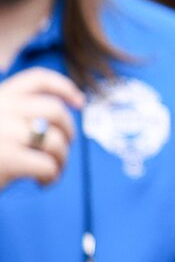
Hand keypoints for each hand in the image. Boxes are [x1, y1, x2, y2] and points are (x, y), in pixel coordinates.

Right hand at [0, 67, 83, 191]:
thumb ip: (18, 115)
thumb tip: (62, 119)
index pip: (37, 79)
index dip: (64, 87)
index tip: (80, 103)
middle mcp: (1, 109)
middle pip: (55, 111)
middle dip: (69, 130)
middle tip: (63, 148)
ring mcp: (4, 132)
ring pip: (56, 140)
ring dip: (62, 159)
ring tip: (51, 171)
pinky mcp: (8, 158)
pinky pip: (48, 165)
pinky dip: (52, 176)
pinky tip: (42, 182)